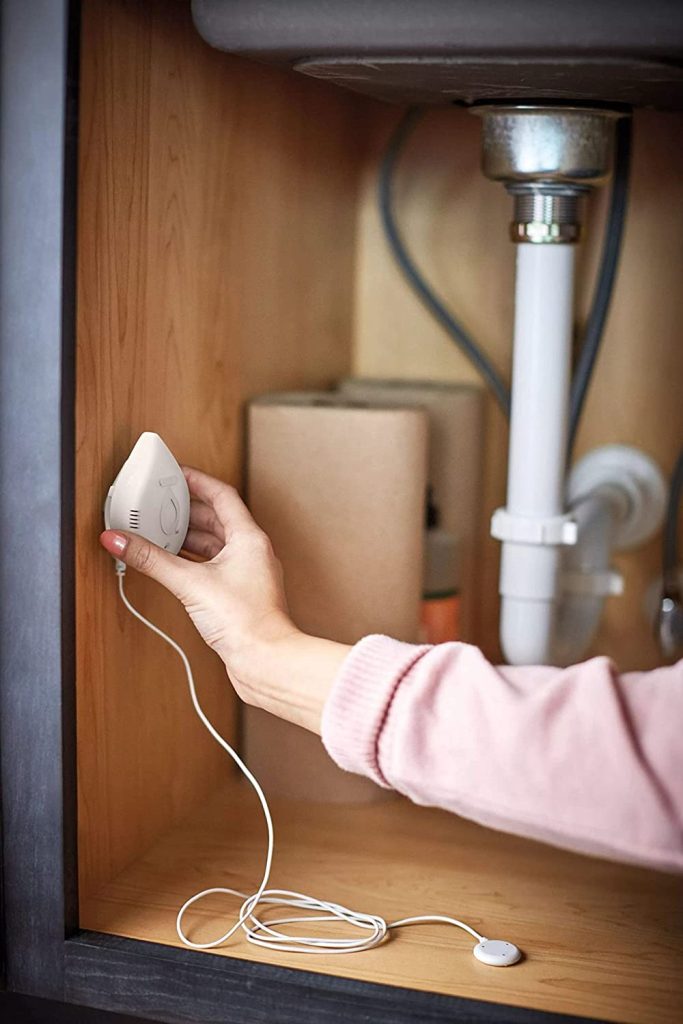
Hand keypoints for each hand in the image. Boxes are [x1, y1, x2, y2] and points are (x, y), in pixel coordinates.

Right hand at [100, 467, 297, 704]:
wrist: (266, 661)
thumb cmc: (246, 622)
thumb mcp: (190, 584)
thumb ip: (151, 560)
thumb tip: (120, 540)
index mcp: (249, 538)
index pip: (222, 495)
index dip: (197, 481)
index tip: (175, 474)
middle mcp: (251, 552)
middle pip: (216, 519)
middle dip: (186, 510)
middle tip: (159, 504)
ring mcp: (247, 574)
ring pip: (213, 544)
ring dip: (187, 538)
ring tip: (159, 533)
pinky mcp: (238, 596)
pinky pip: (212, 566)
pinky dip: (191, 561)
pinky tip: (172, 565)